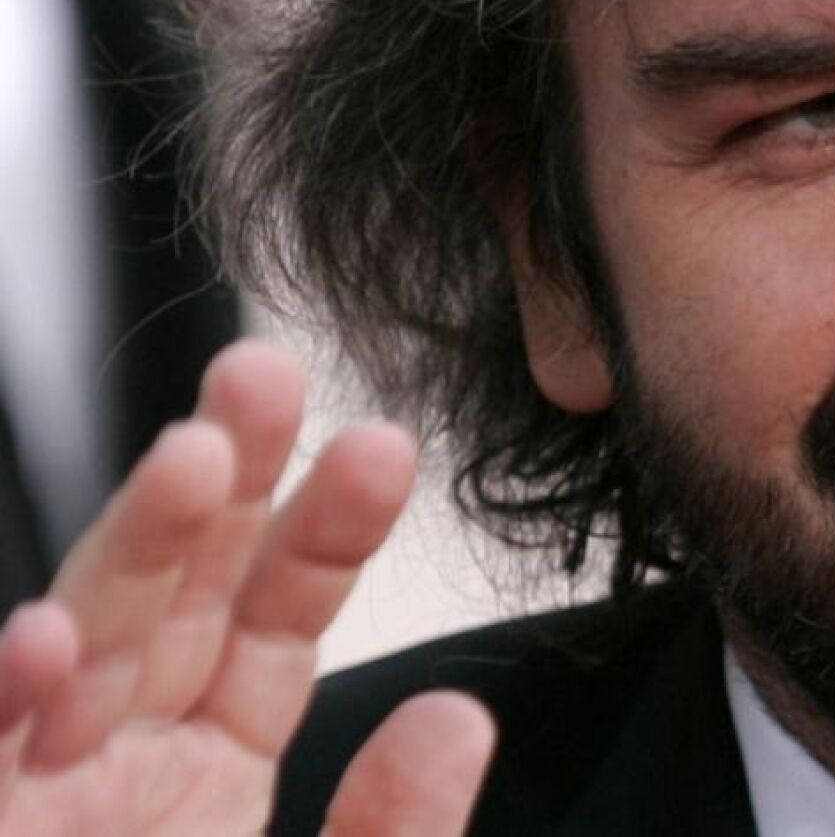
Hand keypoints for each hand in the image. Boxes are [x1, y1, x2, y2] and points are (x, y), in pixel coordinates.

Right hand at [0, 343, 494, 835]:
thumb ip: (393, 828)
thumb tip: (458, 720)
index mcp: (208, 773)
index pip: (274, 623)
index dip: (325, 533)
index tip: (380, 449)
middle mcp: (120, 761)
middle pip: (180, 594)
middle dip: (224, 480)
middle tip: (268, 374)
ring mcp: (41, 791)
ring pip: (86, 644)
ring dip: (133, 546)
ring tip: (192, 458)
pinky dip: (8, 695)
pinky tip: (50, 635)